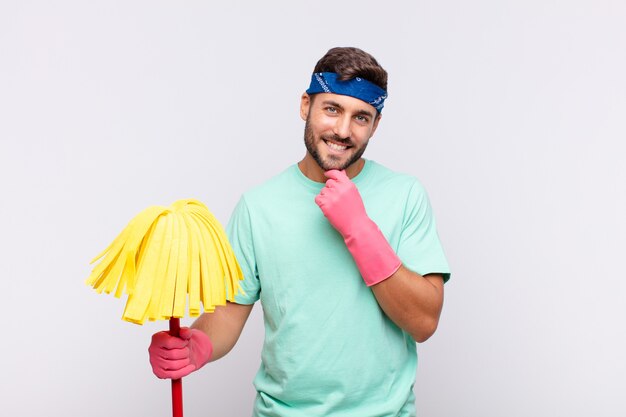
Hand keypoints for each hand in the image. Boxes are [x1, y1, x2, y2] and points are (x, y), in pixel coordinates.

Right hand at [148, 327, 212, 378]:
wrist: (181, 351)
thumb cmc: (181, 341)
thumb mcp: (185, 333)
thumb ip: (185, 331)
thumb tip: (185, 332)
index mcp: (157, 338)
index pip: (169, 342)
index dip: (181, 343)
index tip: (185, 342)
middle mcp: (152, 350)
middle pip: (173, 354)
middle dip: (185, 353)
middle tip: (187, 350)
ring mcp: (154, 362)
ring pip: (174, 365)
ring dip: (185, 362)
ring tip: (187, 357)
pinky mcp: (159, 373)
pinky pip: (173, 375)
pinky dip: (184, 371)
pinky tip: (190, 367)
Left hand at [315, 169, 401, 285]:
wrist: (356, 226)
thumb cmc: (356, 211)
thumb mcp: (354, 193)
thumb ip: (346, 182)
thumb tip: (341, 171)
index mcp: (348, 185)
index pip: (336, 173)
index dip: (330, 173)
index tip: (326, 174)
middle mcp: (340, 189)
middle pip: (328, 183)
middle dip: (330, 189)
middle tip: (336, 199)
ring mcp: (332, 196)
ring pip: (322, 191)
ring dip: (326, 197)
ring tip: (335, 206)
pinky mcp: (325, 204)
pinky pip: (317, 198)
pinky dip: (320, 203)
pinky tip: (328, 208)